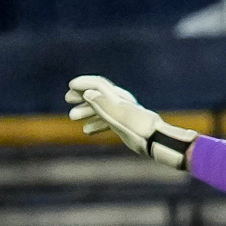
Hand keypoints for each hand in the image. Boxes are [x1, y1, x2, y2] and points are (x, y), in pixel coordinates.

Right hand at [66, 75, 199, 170]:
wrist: (157, 142)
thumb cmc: (138, 129)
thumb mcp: (118, 116)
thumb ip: (102, 104)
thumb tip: (87, 93)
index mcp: (118, 98)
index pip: (99, 85)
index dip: (84, 83)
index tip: (71, 86)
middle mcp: (120, 103)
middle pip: (98, 95)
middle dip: (82, 95)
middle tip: (67, 99)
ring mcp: (123, 114)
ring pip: (100, 109)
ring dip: (86, 111)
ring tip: (72, 116)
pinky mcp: (125, 125)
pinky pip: (107, 121)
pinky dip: (95, 123)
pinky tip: (87, 131)